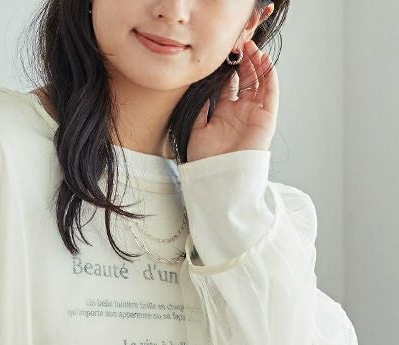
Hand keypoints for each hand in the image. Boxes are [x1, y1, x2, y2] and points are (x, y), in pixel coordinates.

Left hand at [187, 39, 278, 162]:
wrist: (219, 178)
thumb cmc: (206, 160)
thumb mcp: (196, 130)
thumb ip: (201, 109)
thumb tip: (203, 89)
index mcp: (224, 113)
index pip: (230, 85)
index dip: (229, 69)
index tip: (225, 53)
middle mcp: (240, 112)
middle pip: (246, 80)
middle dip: (244, 61)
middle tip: (241, 44)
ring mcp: (254, 114)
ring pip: (259, 83)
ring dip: (257, 65)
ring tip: (253, 48)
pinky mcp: (266, 119)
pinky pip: (270, 94)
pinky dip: (269, 77)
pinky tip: (264, 62)